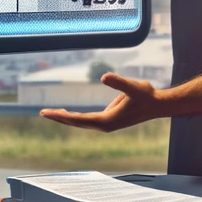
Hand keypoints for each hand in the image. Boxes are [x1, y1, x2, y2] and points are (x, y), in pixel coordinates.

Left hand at [39, 73, 161, 132]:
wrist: (158, 105)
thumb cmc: (146, 96)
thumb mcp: (133, 86)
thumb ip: (119, 82)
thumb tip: (104, 77)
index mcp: (107, 121)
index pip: (79, 119)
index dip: (63, 116)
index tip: (49, 113)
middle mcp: (105, 125)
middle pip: (77, 123)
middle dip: (60, 118)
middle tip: (42, 113)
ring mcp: (107, 123)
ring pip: (81, 122)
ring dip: (66, 119)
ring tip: (50, 113)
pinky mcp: (109, 120)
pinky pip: (86, 119)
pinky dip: (74, 117)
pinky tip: (66, 114)